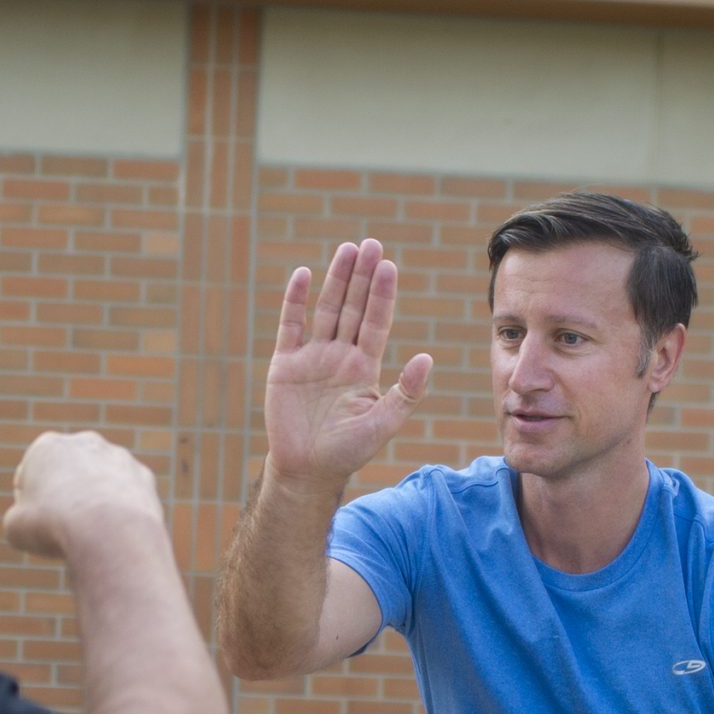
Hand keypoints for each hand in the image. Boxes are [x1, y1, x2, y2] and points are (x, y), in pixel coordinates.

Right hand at [3, 431, 161, 558]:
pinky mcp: (144, 476)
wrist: (108, 533)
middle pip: (67, 473)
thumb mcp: (16, 528)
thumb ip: (20, 518)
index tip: (35, 524)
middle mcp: (85, 442)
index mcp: (47, 446)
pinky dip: (121, 511)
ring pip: (100, 482)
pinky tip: (116, 532)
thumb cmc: (53, 527)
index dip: (28, 503)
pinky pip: (126, 496)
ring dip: (95, 501)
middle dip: (65, 495)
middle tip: (63, 527)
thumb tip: (28, 521)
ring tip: (91, 533)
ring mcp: (118, 457)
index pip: (30, 474)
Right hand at [263, 240, 433, 490]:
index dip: (382, 295)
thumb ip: (406, 391)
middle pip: (352, 307)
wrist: (307, 470)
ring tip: (347, 249)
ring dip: (335, 279)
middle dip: (361, 276)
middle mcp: (340, 355)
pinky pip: (290, 326)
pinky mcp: (285, 364)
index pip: (376, 322)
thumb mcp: (383, 422)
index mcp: (364, 367)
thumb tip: (427, 357)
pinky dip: (295, 300)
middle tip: (371, 243)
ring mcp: (312, 357)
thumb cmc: (348, 452)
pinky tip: (303, 274)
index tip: (389, 266)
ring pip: (325, 310)